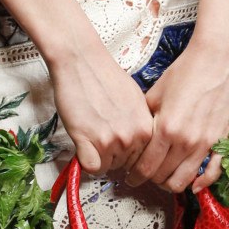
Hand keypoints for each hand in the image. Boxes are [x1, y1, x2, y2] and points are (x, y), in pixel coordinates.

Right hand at [50, 49, 152, 175]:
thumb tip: (135, 144)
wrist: (82, 61)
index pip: (142, 160)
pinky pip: (91, 167)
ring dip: (99, 157)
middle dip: (114, 158)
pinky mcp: (88, 141)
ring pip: (107, 168)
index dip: (129, 156)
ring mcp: (111, 140)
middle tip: (102, 139)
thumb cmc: (106, 77)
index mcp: (146, 128)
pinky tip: (83, 147)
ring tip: (92, 135)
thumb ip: (139, 125)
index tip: (120, 151)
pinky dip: (85, 162)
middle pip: (125, 166)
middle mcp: (132, 137)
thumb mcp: (136, 102)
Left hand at [126, 37, 228, 194]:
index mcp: (166, 128)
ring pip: (184, 181)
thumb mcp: (156, 93)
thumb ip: (146, 119)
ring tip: (165, 179)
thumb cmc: (187, 70)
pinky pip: (213, 173)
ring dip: (171, 184)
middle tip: (146, 176)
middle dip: (150, 179)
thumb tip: (137, 136)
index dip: (135, 175)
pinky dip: (202, 183)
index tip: (131, 176)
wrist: (219, 56)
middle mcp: (186, 140)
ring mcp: (207, 143)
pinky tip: (193, 184)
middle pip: (163, 176)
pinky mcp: (223, 140)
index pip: (145, 166)